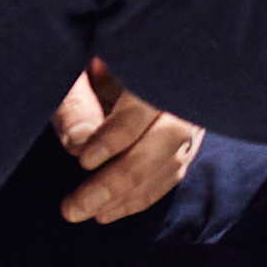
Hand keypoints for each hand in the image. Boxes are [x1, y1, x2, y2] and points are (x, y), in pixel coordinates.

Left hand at [54, 62, 206, 223]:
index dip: (118, 135)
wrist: (120, 53)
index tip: (85, 160)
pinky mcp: (189, 140)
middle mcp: (184, 88)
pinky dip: (142, 197)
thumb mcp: (75, 67)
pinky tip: (109, 210)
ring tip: (87, 212)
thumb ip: (74, 101)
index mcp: (158, 60)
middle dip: (121, 179)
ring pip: (174, 161)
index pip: (147, 102)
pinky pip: (174, 173)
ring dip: (130, 195)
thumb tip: (79, 145)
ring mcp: (192, 115)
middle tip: (77, 206)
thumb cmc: (94, 57)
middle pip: (168, 138)